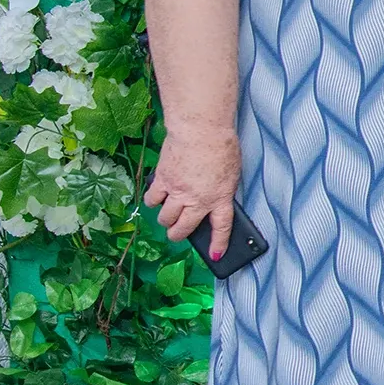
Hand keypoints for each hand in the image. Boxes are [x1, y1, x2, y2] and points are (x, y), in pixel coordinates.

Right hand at [144, 122, 240, 251]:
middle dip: (178, 235)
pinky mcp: (162, 180)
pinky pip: (151, 199)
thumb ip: (222, 190)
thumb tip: (212, 199)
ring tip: (166, 216)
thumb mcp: (231, 173)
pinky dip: (152, 201)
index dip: (219, 244)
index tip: (217, 254)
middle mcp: (198, 200)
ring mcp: (177, 192)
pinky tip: (155, 197)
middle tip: (176, 234)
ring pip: (165, 217)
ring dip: (165, 219)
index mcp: (220, 198)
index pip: (221, 228)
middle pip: (183, 228)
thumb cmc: (221, 146)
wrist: (200, 129)